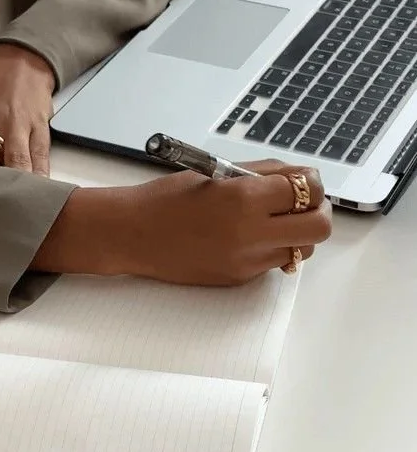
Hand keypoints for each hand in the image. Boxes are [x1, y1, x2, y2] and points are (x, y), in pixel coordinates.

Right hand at [33, 159, 331, 284]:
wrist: (132, 235)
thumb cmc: (167, 199)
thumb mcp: (217, 173)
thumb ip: (262, 174)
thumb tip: (300, 175)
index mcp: (245, 199)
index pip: (307, 189)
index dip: (313, 182)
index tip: (305, 180)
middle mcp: (251, 234)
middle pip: (320, 228)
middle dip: (319, 211)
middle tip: (305, 203)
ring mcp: (246, 261)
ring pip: (301, 249)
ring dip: (298, 233)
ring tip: (276, 220)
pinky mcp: (238, 278)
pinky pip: (273, 262)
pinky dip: (272, 247)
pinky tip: (249, 235)